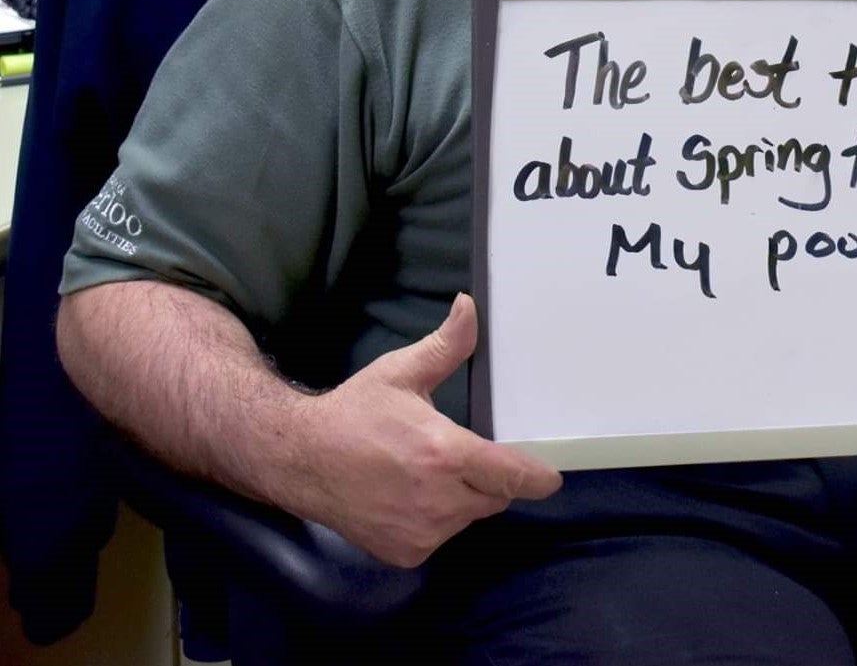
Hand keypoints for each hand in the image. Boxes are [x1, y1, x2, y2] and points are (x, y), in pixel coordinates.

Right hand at [297, 293, 561, 566]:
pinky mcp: (405, 554)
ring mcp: (422, 532)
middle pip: (494, 496)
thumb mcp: (402, 372)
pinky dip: (437, 519)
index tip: (552, 476)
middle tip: (463, 454)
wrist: (301, 459)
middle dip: (491, 478)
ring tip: (428, 471)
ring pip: (468, 517)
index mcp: (445, 454)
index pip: (511, 474)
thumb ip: (446, 345)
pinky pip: (440, 536)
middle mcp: (439, 500)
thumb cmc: (355, 412)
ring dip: (463, 498)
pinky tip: (409, 495)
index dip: (536, 477)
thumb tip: (470, 306)